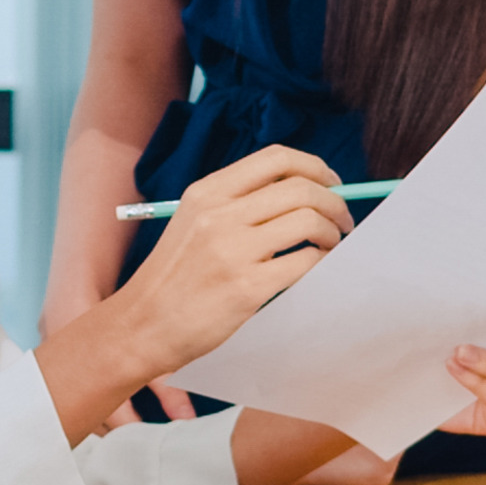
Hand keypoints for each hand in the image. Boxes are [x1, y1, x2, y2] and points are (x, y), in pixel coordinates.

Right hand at [35, 146, 348, 441]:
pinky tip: (317, 270)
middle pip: (300, 188)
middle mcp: (219, 214)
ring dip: (332, 233)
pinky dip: (322, 263)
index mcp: (207, 192)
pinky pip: (306, 262)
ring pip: (309, 221)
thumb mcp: (192, 223)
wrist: (142, 325)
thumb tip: (302, 193)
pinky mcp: (247, 288)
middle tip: (342, 222)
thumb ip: (236, 204)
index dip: (315, 167)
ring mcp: (233, 250)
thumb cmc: (174, 278)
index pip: (276, 159)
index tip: (332, 184)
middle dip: (335, 203)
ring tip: (331, 246)